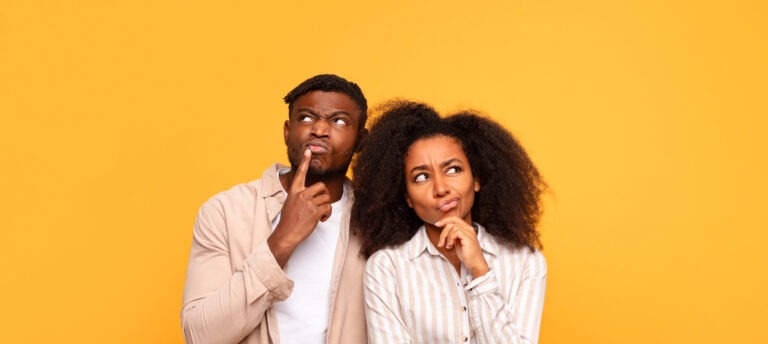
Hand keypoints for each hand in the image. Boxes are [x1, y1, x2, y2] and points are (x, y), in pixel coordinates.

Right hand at [268, 149, 331, 266]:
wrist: (286, 234)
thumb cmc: (288, 220)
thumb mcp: (290, 203)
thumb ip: (299, 196)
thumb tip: (310, 196)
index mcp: (294, 191)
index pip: (300, 173)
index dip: (305, 162)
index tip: (308, 151)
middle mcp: (301, 195)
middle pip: (321, 186)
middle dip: (325, 194)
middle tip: (321, 202)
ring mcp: (308, 203)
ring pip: (326, 198)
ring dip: (326, 206)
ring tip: (320, 213)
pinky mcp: (315, 212)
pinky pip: (328, 208)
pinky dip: (327, 214)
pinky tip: (322, 219)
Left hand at [436, 216, 488, 276]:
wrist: (475, 264)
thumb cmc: (467, 255)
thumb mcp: (458, 243)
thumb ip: (453, 236)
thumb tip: (445, 231)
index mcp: (467, 229)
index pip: (454, 219)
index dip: (445, 220)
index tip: (437, 225)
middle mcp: (469, 229)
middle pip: (452, 222)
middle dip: (443, 232)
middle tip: (440, 242)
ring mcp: (469, 233)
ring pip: (452, 227)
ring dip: (446, 237)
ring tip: (448, 246)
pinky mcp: (468, 238)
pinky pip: (455, 232)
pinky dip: (450, 239)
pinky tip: (450, 246)